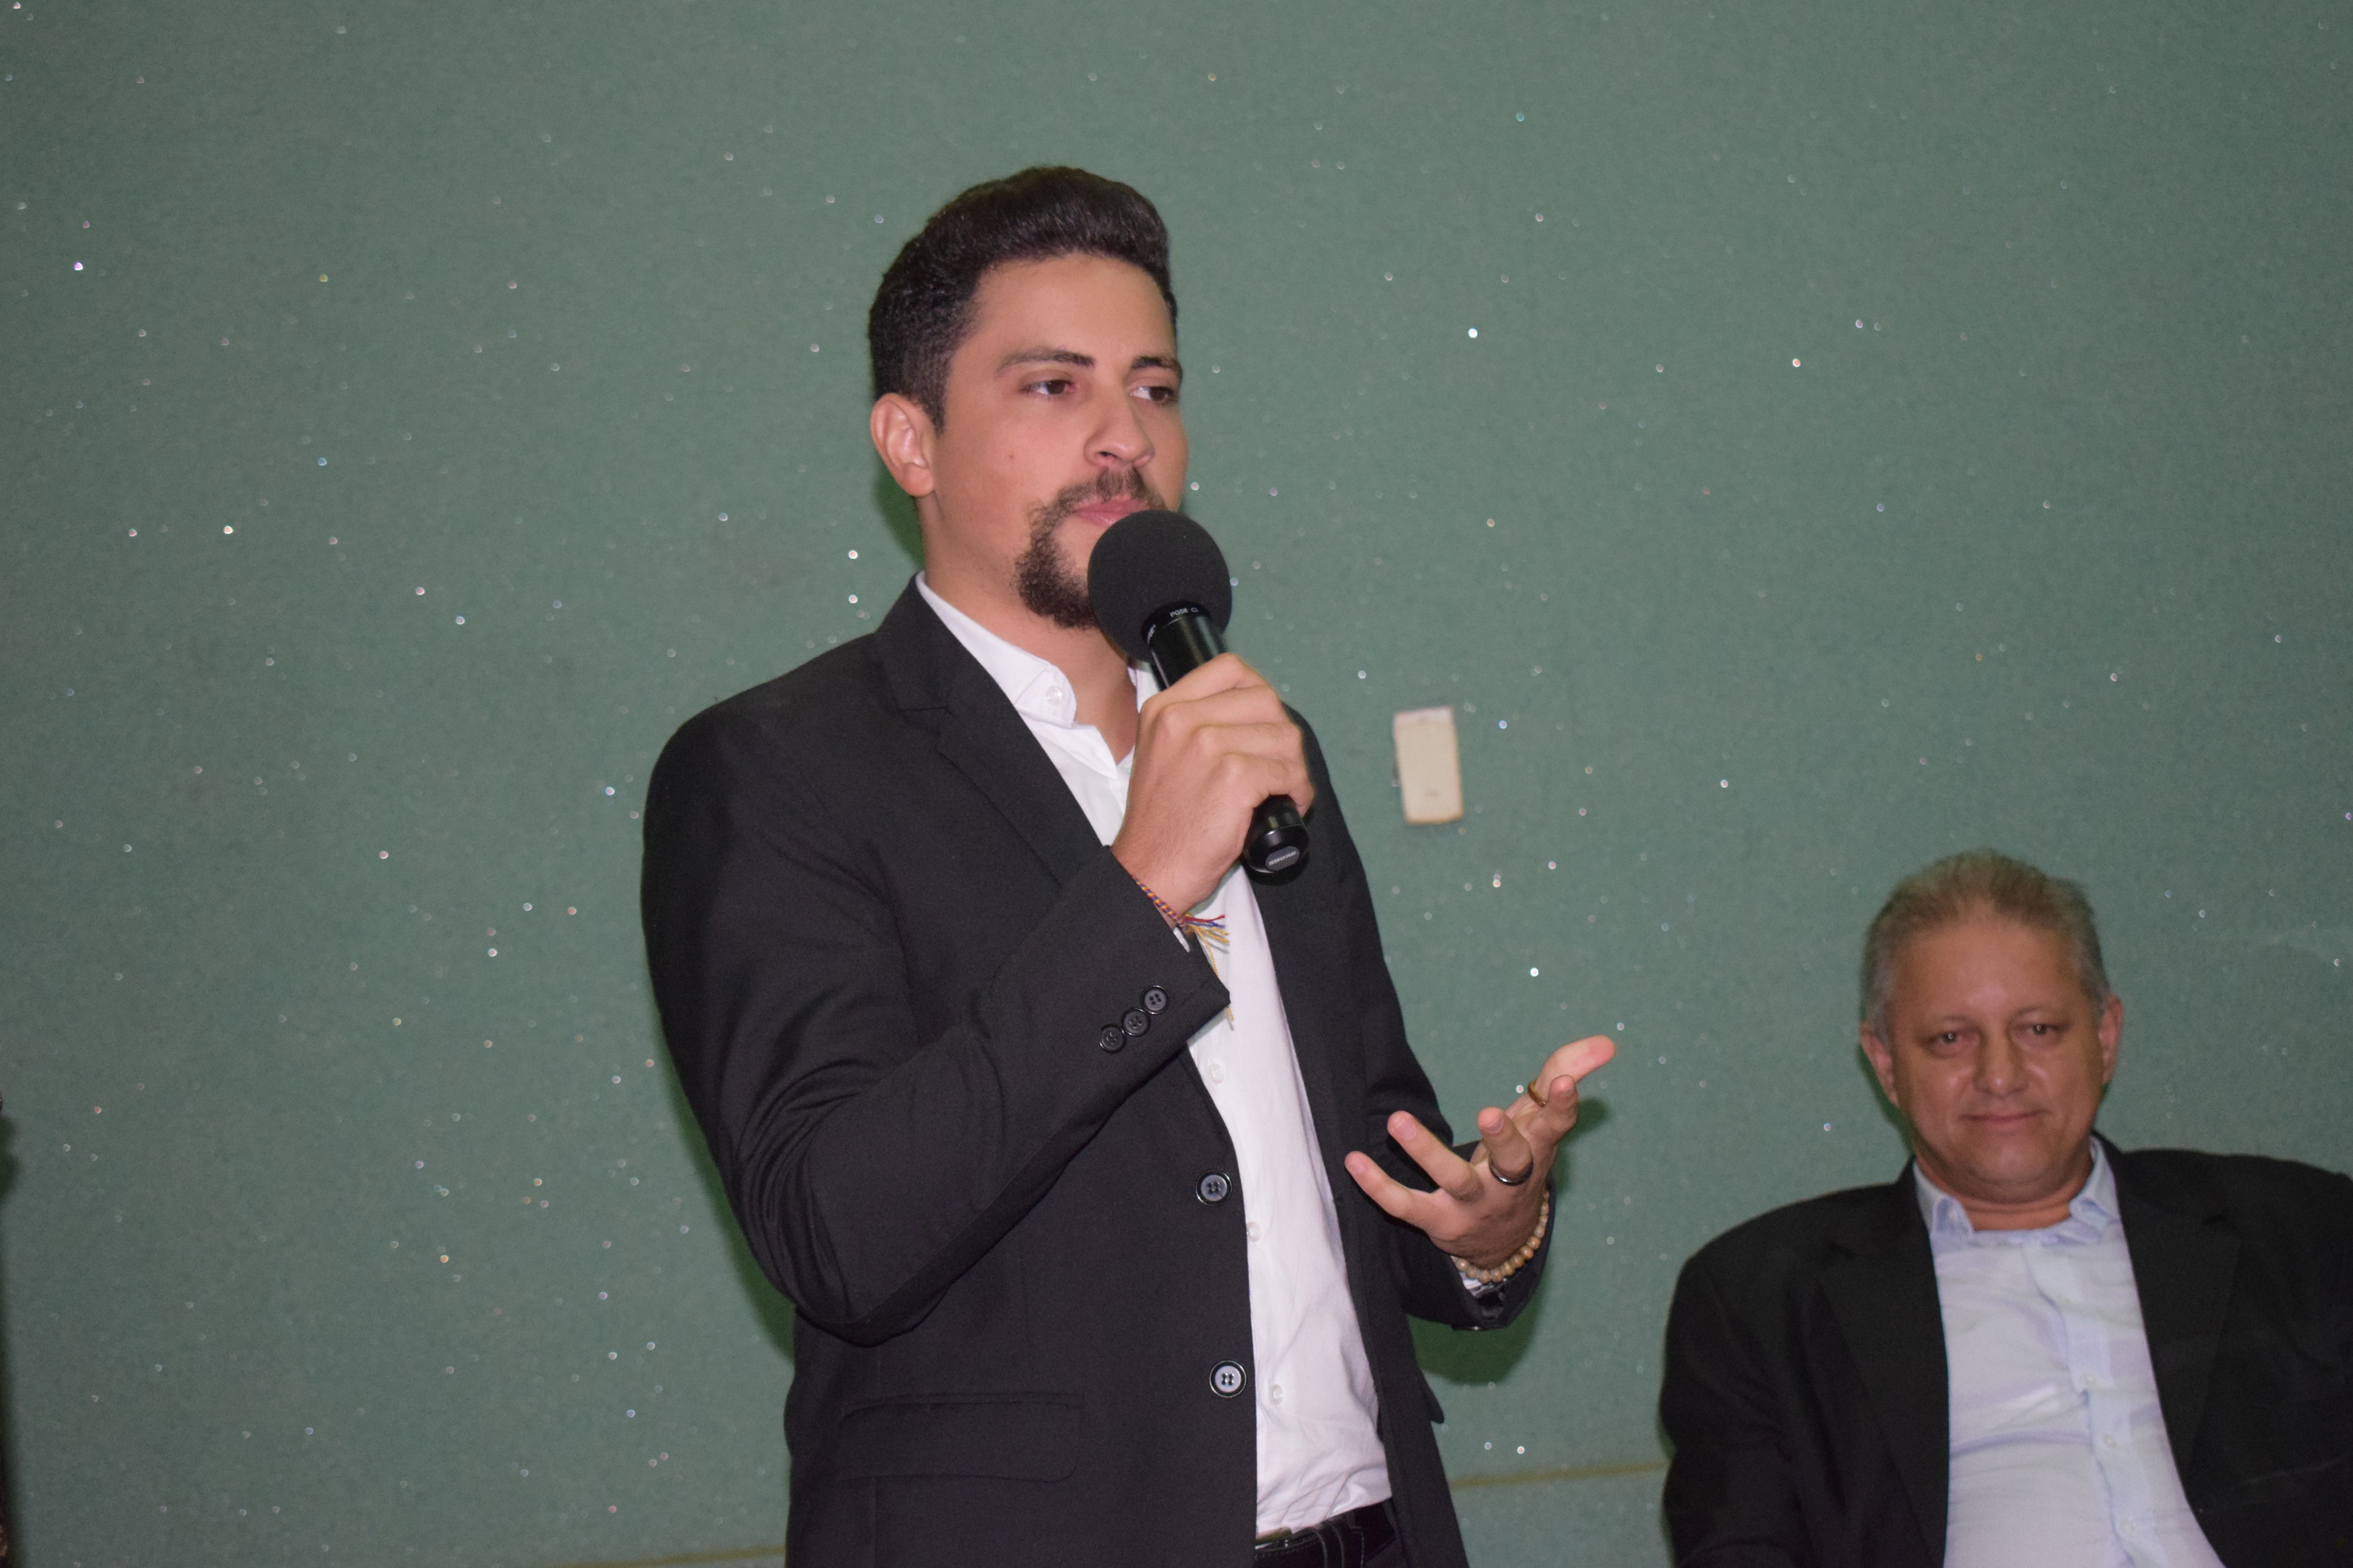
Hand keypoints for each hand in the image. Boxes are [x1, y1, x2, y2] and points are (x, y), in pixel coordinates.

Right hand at [1112, 652, 1314, 913]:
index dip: (1259, 693)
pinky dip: (1297, 789)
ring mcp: (1208, 744)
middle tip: (1279, 763)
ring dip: (1294, 765)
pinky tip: (1287, 803)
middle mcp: (1182, 719)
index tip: (1264, 722)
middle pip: (1265, 700)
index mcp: (1164, 709)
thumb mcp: (1162, 753)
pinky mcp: (1234, 776)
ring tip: (1285, 788)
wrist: (1149, 869)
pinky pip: (1287, 770)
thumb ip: (1195, 725)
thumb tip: (1254, 712)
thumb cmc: (1164, 822)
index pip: (1230, 669)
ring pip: (1283, 735)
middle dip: (1282, 733)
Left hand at [1343, 1035, 1615, 1268]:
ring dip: (1426, 1151)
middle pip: (1512, 1160)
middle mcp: (1510, 1181)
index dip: (1563, 1106)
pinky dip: (1379, 1186)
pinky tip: (1353, 1161)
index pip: (1556, 1127)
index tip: (1564, 1083)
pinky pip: (1406, 1206)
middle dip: (1503, 1138)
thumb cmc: (1520, 1159)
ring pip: (1454, 1180)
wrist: (1503, 1239)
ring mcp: (1474, 1205)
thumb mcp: (1540, 1119)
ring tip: (1399, 1121)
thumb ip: (1565, 1071)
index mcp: (1537, 1151)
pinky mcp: (1438, 1221)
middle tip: (1489, 1113)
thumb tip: (1607, 1042)